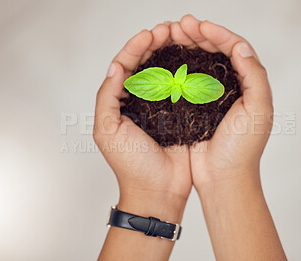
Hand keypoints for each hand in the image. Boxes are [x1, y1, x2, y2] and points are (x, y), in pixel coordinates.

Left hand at [93, 23, 191, 220]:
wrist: (159, 190)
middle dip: (154, 45)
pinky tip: (193, 59)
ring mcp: (162, 107)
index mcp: (120, 103)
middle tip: (168, 30)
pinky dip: (186, 72)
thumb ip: (107, 97)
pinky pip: (183, 89)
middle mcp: (140, 102)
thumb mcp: (108, 130)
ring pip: (164, 73)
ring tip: (180, 37)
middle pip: (145, 65)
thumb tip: (115, 67)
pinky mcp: (181, 114)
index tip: (149, 35)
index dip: (135, 48)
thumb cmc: (131, 164)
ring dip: (171, 54)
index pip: (125, 66)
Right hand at [170, 15, 272, 192]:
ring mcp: (210, 96)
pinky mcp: (193, 107)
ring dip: (185, 46)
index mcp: (249, 84)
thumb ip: (255, 76)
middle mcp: (231, 87)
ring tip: (170, 34)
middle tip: (179, 25)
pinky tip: (164, 58)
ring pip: (198, 63)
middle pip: (215, 52)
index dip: (218, 34)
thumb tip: (241, 46)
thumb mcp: (258, 110)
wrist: (222, 177)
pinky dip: (175, 67)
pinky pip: (184, 80)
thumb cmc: (243, 148)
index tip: (200, 26)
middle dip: (198, 35)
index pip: (235, 49)